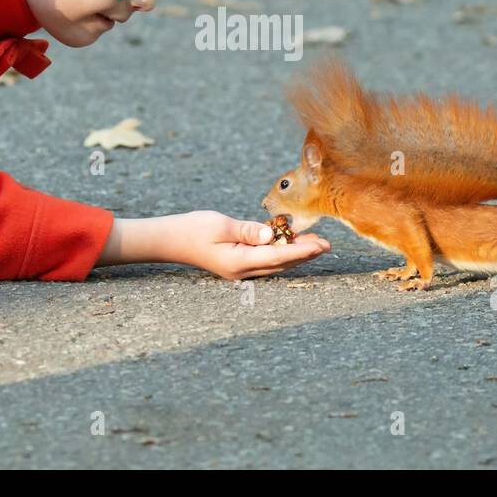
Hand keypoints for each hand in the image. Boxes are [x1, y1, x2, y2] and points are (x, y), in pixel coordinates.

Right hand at [176, 209, 329, 280]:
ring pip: (274, 264)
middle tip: (326, 244)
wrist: (169, 240)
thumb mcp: (221, 225)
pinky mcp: (236, 264)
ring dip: (295, 254)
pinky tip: (289, 244)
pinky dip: (280, 253)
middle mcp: (242, 271)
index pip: (278, 256)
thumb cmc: (192, 229)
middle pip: (281, 264)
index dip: (302, 251)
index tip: (321, 245)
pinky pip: (265, 261)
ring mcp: (239, 270)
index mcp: (239, 261)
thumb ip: (247, 230)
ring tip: (314, 244)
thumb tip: (270, 235)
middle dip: (305, 254)